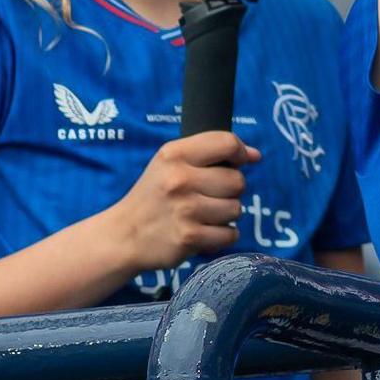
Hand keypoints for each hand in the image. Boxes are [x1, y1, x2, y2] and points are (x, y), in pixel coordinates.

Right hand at [110, 132, 259, 272]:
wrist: (123, 235)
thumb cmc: (154, 196)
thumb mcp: (170, 163)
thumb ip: (210, 153)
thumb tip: (256, 156)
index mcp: (174, 154)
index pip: (226, 143)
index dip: (241, 153)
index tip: (239, 162)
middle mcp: (180, 179)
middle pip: (237, 180)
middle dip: (230, 191)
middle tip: (208, 196)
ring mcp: (185, 209)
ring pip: (236, 209)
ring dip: (225, 215)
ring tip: (202, 215)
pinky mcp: (190, 237)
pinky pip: (230, 234)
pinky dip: (221, 236)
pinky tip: (203, 232)